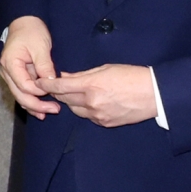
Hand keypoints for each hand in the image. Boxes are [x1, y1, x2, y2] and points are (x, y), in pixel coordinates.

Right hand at [0, 16, 60, 119]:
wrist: (25, 21)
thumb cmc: (31, 31)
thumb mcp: (40, 46)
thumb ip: (45, 66)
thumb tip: (52, 84)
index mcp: (10, 64)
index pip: (24, 85)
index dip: (39, 91)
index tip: (54, 93)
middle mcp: (6, 72)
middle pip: (20, 95)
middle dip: (37, 105)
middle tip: (54, 110)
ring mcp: (10, 75)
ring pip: (20, 96)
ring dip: (34, 105)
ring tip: (49, 111)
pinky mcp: (17, 75)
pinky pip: (23, 90)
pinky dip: (32, 98)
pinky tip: (41, 107)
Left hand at [37, 64, 156, 126]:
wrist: (153, 94)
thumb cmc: (132, 75)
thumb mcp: (106, 68)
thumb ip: (84, 74)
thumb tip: (66, 76)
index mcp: (91, 85)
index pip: (61, 87)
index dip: (47, 84)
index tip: (37, 82)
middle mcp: (91, 102)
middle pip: (65, 100)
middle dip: (60, 93)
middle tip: (56, 86)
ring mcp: (98, 116)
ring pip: (75, 110)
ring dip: (72, 102)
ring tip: (76, 93)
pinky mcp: (104, 123)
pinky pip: (88, 117)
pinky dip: (85, 109)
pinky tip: (92, 101)